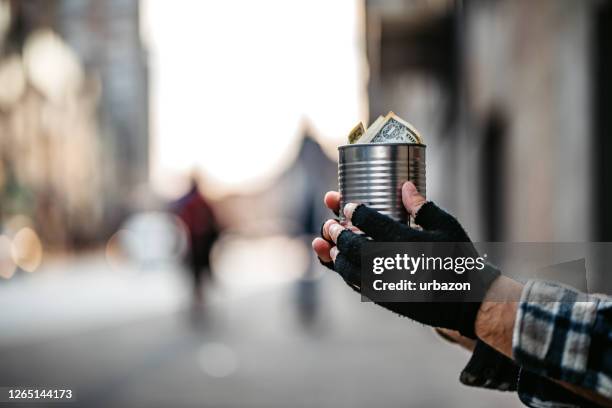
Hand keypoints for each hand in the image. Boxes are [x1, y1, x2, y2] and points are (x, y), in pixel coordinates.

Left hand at [312, 181, 499, 338]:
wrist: (466, 301)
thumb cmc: (458, 259)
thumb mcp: (447, 227)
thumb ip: (423, 207)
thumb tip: (405, 186)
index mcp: (404, 241)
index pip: (369, 221)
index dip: (354, 211)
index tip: (348, 205)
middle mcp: (390, 263)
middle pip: (352, 244)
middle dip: (337, 232)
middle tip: (330, 223)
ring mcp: (384, 283)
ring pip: (348, 267)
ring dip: (334, 253)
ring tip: (328, 243)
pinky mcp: (383, 298)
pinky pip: (355, 284)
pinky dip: (343, 272)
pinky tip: (340, 263)